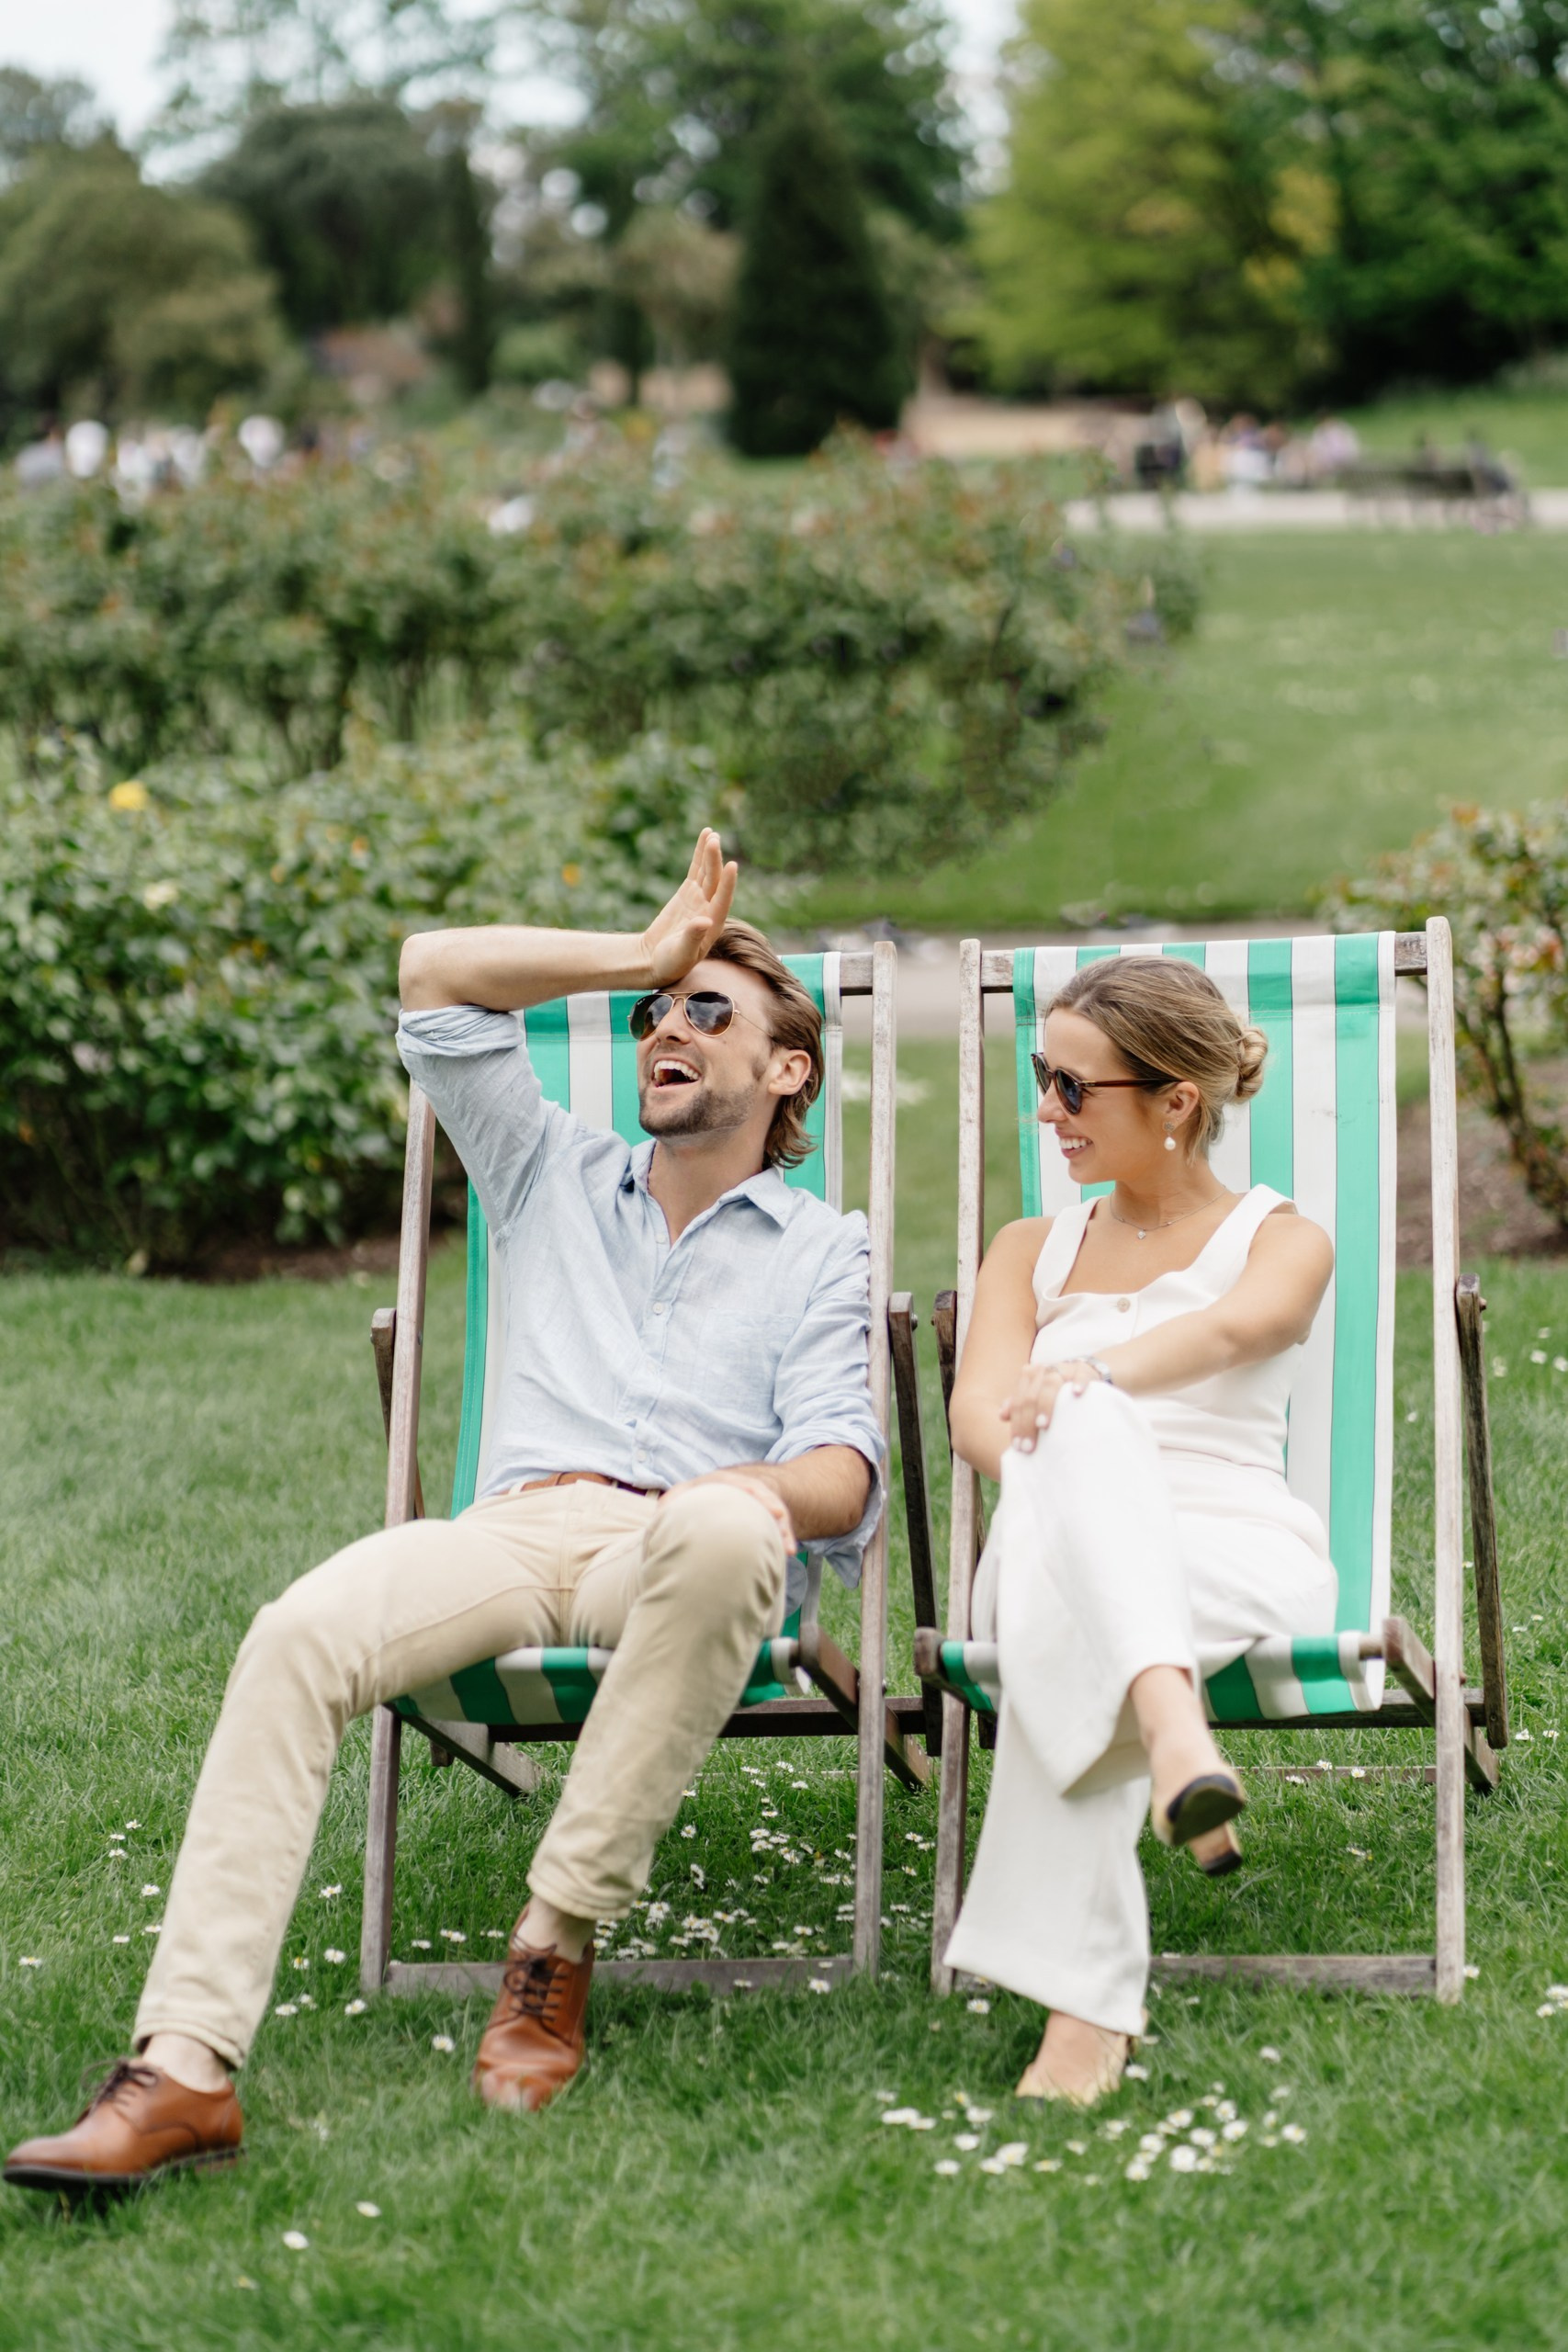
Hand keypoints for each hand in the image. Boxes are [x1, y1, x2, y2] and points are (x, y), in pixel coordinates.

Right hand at [641, 829, 738, 987]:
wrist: (655, 961)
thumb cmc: (671, 963)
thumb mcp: (682, 954)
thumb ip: (693, 938)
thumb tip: (705, 921)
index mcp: (713, 925)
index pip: (722, 900)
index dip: (728, 884)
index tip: (732, 865)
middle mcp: (710, 909)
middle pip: (714, 881)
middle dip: (714, 861)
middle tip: (714, 840)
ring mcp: (700, 899)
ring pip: (707, 872)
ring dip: (710, 853)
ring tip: (711, 834)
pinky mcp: (688, 893)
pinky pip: (696, 870)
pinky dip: (700, 855)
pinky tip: (705, 836)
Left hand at [664, 1468, 796, 1552]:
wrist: (727, 1491)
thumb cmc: (702, 1496)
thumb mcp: (687, 1493)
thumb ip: (673, 1500)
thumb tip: (659, 1511)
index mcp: (722, 1481)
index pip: (734, 1481)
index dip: (743, 1488)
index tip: (750, 1495)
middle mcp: (744, 1488)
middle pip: (761, 1493)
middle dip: (770, 1503)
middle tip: (779, 1515)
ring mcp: (759, 1501)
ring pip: (774, 1510)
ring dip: (781, 1527)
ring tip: (786, 1546)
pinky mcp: (768, 1515)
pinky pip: (779, 1525)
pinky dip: (784, 1537)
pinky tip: (788, 1551)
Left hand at [1000, 1360, 1099, 1452]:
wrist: (1084, 1370)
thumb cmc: (1055, 1389)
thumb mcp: (1036, 1394)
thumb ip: (1018, 1404)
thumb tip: (1002, 1415)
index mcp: (1029, 1376)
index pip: (1018, 1403)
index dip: (1017, 1425)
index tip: (1018, 1446)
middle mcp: (1044, 1370)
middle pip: (1031, 1397)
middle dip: (1027, 1423)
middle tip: (1029, 1446)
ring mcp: (1064, 1369)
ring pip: (1051, 1384)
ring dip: (1046, 1405)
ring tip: (1043, 1425)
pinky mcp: (1085, 1369)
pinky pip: (1081, 1375)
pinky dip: (1079, 1383)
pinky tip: (1077, 1393)